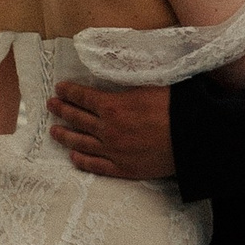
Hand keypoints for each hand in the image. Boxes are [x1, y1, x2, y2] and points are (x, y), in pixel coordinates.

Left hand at [48, 83, 175, 179]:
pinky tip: (73, 157)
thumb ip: (130, 83)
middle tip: (51, 105)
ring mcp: (113, 151)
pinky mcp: (122, 168)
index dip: (69, 92)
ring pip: (81, 143)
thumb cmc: (176, 108)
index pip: (83, 96)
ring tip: (54, 131)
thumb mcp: (151, 85)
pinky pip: (96, 166)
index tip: (60, 88)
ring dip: (65, 135)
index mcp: (113, 105)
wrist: (193, 138)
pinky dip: (82, 161)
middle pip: (77, 118)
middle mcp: (107, 129)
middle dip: (62, 110)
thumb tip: (120, 75)